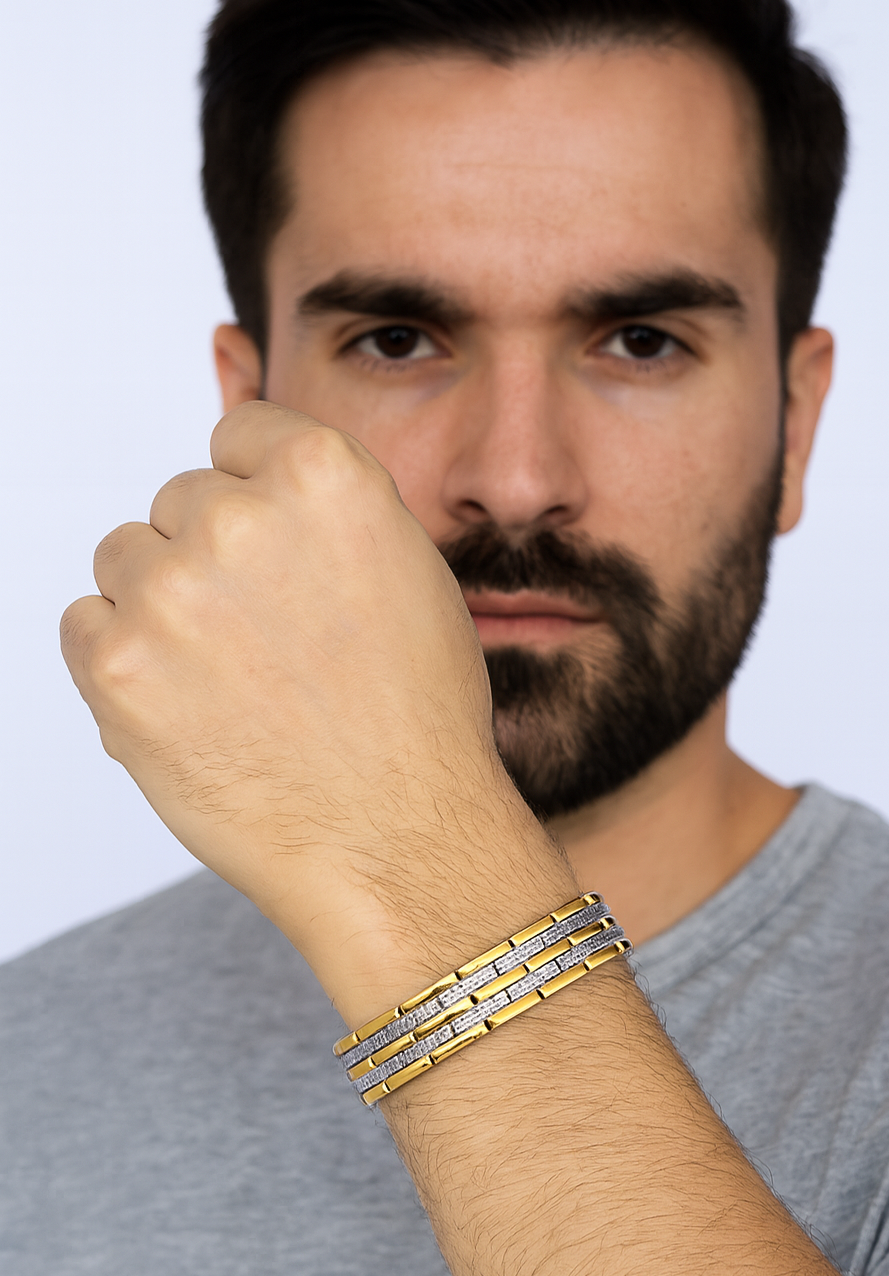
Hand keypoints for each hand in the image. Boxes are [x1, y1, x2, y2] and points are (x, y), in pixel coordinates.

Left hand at [61, 403, 570, 1016]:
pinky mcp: (117, 666)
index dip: (255, 494)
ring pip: (125, 557)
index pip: (238, 434)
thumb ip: (323, 511)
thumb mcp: (407, 572)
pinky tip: (189, 706)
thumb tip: (250, 486)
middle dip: (211, 556)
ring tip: (230, 677)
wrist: (396, 840)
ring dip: (161, 604)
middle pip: (179, 499)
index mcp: (324, 476)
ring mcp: (172, 591)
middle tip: (264, 639)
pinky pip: (85, 625)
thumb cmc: (417, 718)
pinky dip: (121, 660)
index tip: (271, 547)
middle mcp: (240, 517)